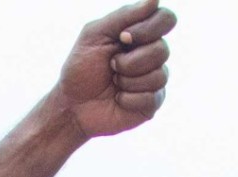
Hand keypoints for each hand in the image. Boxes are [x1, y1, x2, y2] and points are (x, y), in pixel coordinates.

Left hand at [58, 0, 176, 138]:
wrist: (72, 105)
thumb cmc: (81, 69)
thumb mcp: (94, 35)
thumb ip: (123, 16)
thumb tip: (155, 0)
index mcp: (140, 34)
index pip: (165, 19)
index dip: (148, 28)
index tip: (123, 37)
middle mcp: (151, 55)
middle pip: (162, 49)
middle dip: (130, 61)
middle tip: (111, 66)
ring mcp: (153, 80)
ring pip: (159, 75)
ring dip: (127, 80)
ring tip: (113, 83)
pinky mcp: (151, 103)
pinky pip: (151, 97)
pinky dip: (128, 99)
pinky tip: (117, 99)